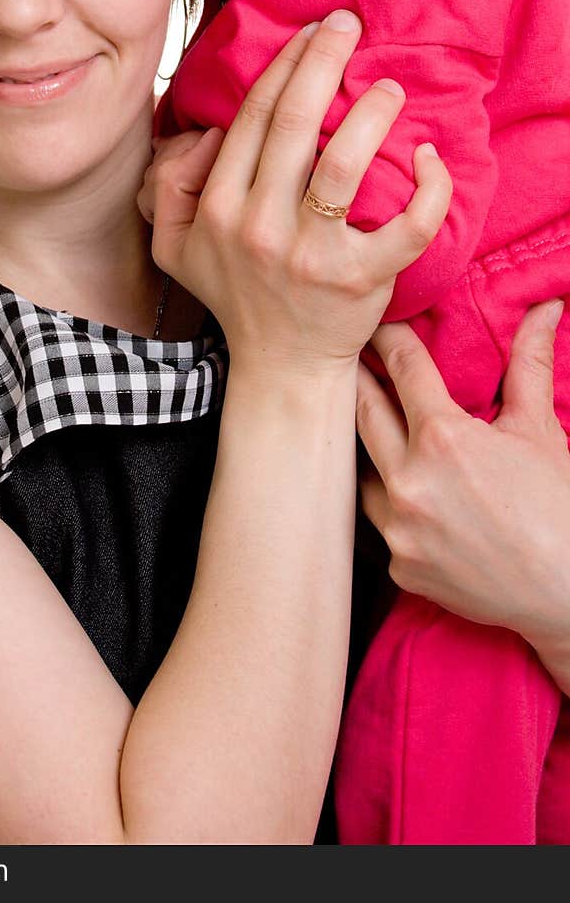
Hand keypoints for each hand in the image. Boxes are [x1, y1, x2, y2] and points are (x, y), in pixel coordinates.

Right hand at [147, 11, 451, 373]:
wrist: (283, 365)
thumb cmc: (236, 294)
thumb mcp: (175, 245)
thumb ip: (172, 185)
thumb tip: (206, 134)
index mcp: (219, 209)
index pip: (252, 119)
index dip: (283, 66)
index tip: (308, 32)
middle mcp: (261, 226)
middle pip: (293, 122)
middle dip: (323, 60)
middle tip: (348, 24)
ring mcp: (313, 253)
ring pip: (344, 162)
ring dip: (371, 111)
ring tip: (388, 84)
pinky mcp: (363, 278)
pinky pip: (407, 225)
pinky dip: (427, 187)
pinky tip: (427, 155)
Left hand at [358, 303, 569, 671]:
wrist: (569, 595)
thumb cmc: (559, 509)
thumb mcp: (540, 429)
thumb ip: (529, 363)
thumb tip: (543, 307)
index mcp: (443, 438)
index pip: (402, 369)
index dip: (389, 338)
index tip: (377, 323)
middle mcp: (409, 481)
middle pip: (362, 411)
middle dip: (359, 380)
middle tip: (353, 358)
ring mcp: (398, 528)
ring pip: (361, 469)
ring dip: (369, 446)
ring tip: (372, 425)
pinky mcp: (398, 565)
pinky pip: (379, 521)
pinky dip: (389, 503)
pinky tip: (402, 490)